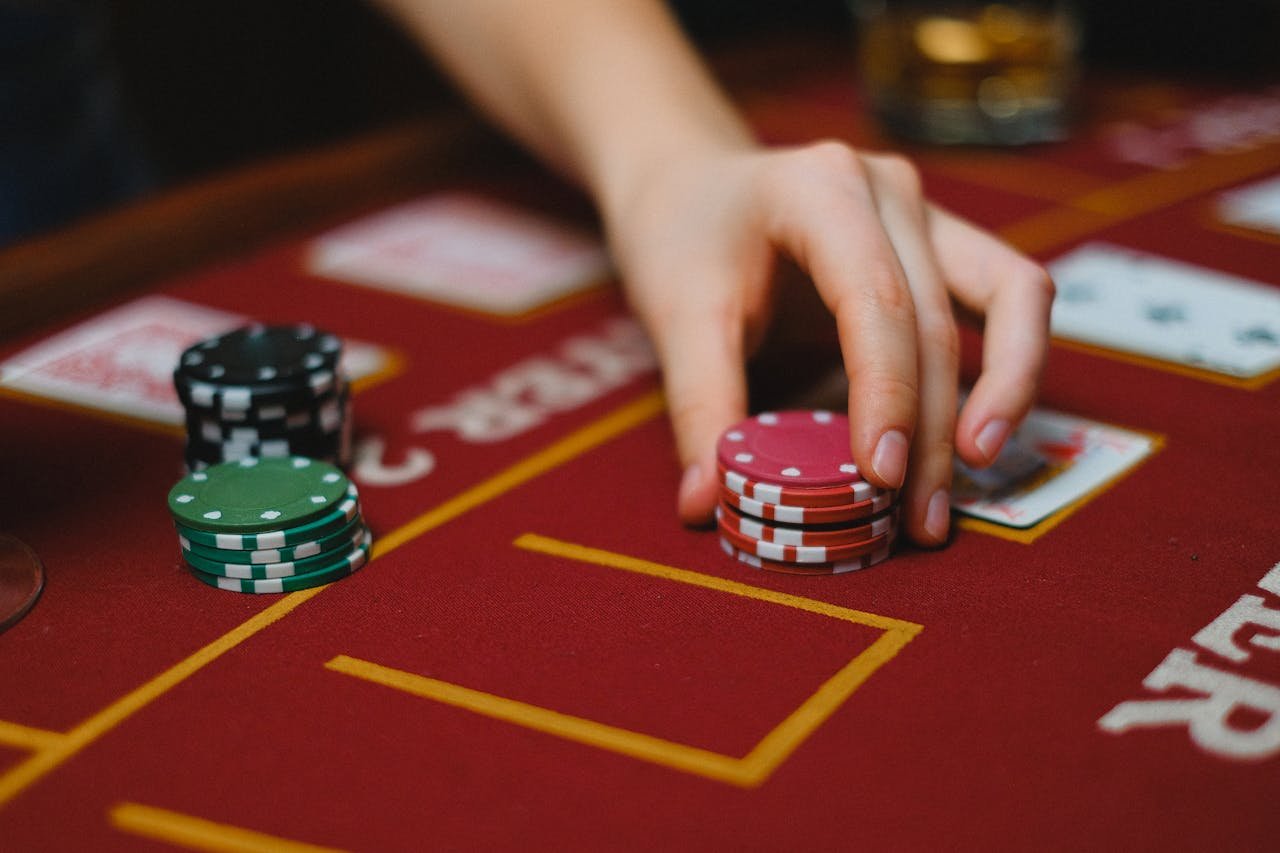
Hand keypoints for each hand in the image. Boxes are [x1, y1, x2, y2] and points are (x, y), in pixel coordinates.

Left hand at [601, 139, 1054, 544]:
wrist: (691, 186)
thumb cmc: (681, 241)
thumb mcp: (677, 318)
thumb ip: (699, 407)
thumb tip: (708, 506)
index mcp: (819, 190)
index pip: (876, 300)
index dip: (887, 394)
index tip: (879, 477)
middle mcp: (888, 190)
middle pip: (936, 319)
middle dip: (933, 430)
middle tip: (916, 520)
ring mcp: (925, 210)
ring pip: (1008, 298)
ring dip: (1000, 395)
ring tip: (968, 479)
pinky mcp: (943, 241)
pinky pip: (1010, 295)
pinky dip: (1009, 363)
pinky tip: (981, 432)